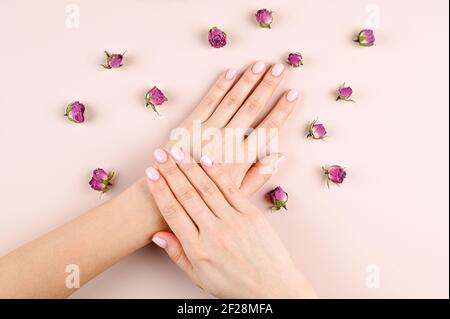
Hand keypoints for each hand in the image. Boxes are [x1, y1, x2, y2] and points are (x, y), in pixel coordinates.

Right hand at [145, 149, 315, 297]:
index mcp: (198, 249)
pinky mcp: (251, 214)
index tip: (150, 174)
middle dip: (170, 172)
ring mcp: (234, 221)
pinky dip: (217, 173)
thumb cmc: (235, 283)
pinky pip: (231, 189)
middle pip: (187, 195)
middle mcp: (214, 232)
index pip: (172, 212)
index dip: (160, 190)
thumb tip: (156, 235)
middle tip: (159, 154)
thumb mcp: (199, 277)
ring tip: (177, 152)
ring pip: (206, 188)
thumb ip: (177, 254)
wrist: (272, 287)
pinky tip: (205, 160)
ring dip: (190, 167)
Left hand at [164, 61, 297, 193]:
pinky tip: (231, 73)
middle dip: (267, 87)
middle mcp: (226, 142)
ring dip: (247, 81)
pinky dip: (220, 86)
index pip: (268, 129)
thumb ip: (259, 176)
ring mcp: (206, 131)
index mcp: (240, 159)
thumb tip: (281, 155)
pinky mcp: (188, 126)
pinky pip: (207, 102)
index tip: (293, 94)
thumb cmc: (205, 198)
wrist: (168, 196)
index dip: (282, 110)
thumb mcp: (237, 194)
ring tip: (260, 65)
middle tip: (280, 69)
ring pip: (232, 101)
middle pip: (251, 108)